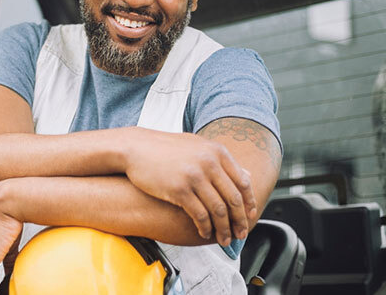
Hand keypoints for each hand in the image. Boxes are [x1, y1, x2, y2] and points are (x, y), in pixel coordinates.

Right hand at [122, 128, 256, 245]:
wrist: (136, 147)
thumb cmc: (165, 148)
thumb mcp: (197, 146)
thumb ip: (221, 160)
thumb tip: (246, 175)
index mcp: (217, 151)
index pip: (243, 182)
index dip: (249, 203)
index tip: (250, 216)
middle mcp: (209, 162)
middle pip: (233, 199)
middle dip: (240, 220)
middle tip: (241, 234)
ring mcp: (194, 176)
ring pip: (218, 210)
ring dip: (223, 229)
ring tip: (223, 239)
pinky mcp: (179, 189)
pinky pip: (199, 214)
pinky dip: (205, 227)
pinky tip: (204, 232)